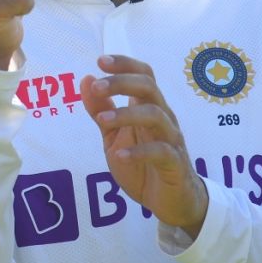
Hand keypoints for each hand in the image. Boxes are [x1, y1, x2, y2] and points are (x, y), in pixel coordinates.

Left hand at [80, 55, 207, 236]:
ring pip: (155, 114)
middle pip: (149, 87)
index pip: (143, 75)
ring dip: (126, 114)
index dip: (124, 64)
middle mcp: (163, 118)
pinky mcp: (174, 163)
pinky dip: (139, 151)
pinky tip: (119, 155)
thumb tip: (87, 79)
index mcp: (148, 108)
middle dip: (122, 82)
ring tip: (102, 121)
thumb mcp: (114, 137)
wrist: (170, 201)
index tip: (100, 60)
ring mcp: (171, 139)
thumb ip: (101, 111)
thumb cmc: (142, 164)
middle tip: (97, 87)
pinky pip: (161, 151)